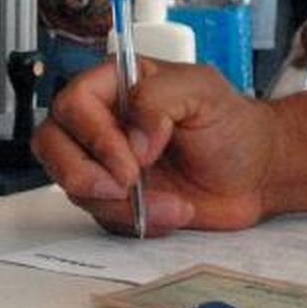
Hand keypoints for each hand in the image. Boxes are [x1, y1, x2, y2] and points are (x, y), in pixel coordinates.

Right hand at [32, 60, 272, 235]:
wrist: (255, 174)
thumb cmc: (233, 125)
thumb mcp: (203, 91)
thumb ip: (159, 98)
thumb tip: (131, 136)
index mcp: (115, 84)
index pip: (73, 103)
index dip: (94, 134)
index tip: (133, 157)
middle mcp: (101, 122)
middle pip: (50, 144)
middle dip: (83, 173)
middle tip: (126, 186)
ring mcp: (104, 163)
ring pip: (71, 186)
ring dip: (119, 204)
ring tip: (168, 202)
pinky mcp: (115, 199)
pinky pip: (99, 216)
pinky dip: (134, 222)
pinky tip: (169, 213)